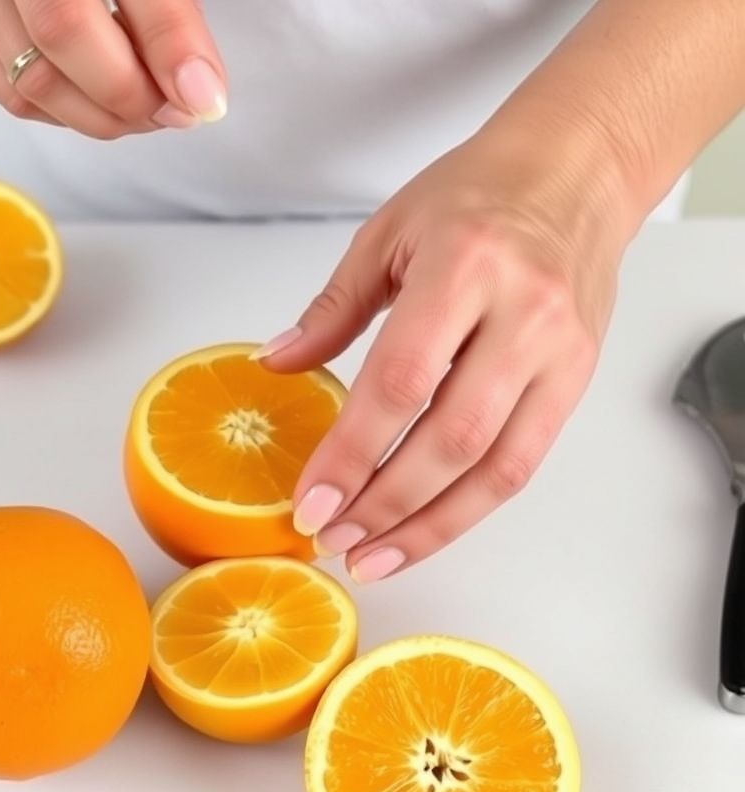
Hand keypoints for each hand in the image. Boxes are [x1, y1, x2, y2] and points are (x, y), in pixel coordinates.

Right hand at [0, 0, 226, 137]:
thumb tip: (202, 98)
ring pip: (35, 85)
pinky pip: (15, 99)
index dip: (160, 50)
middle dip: (131, 94)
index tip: (204, 98)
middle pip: (62, 37)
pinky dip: (67, 113)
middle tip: (174, 107)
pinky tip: (96, 96)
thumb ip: (171, 21)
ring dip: (103, 115)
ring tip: (142, 102)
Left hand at [257, 127, 631, 582]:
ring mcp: (560, 354)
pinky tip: (423, 531)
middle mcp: (523, 315)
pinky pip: (524, 464)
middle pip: (451, 437)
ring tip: (371, 558)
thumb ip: (332, 308)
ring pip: (496, 468)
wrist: (578, 171)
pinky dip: (470, 509)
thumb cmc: (479, 193)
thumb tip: (276, 363)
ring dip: (429, 526)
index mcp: (464, 266)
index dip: (352, 452)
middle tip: (332, 538)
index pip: (400, 381)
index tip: (310, 501)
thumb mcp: (388, 233)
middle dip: (385, 503)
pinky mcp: (576, 381)